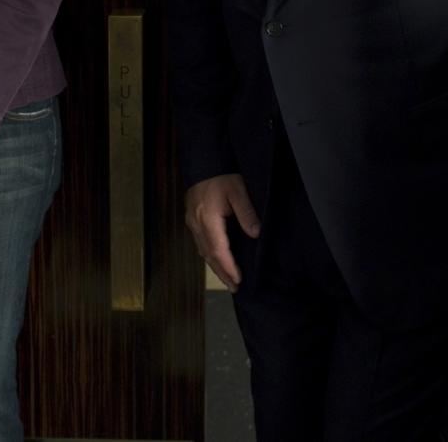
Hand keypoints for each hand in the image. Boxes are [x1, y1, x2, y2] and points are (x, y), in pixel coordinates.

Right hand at [184, 174, 259, 292]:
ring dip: (215, 266)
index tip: (239, 280)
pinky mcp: (191, 217)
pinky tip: (216, 259)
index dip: (229, 267)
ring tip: (227, 279)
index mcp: (207, 218)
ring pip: (202, 250)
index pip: (219, 250)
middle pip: (208, 255)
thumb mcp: (239, 190)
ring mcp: (192, 221)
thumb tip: (255, 234)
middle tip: (234, 288)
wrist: (203, 159)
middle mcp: (196, 223)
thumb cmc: (222, 173)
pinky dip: (209, 254)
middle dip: (222, 272)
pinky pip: (199, 242)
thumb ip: (246, 213)